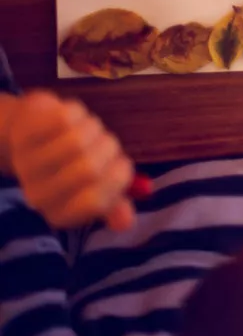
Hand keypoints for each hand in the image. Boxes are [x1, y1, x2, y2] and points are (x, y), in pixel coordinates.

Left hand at [3, 90, 136, 229]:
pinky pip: (63, 119)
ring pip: (78, 141)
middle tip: (108, 143)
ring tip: (91, 129)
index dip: (118, 178)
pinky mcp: (23, 135)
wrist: (31, 139)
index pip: (97, 201)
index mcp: (58, 213)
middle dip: (110, 149)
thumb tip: (126, 222)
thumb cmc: (71, 165)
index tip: (120, 165)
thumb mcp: (93, 187)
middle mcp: (38, 195)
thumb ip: (112, 203)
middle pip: (90, 169)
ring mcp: (27, 165)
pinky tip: (73, 118)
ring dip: (95, 128)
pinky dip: (78, 113)